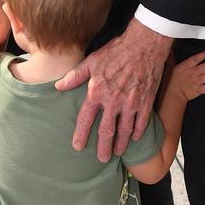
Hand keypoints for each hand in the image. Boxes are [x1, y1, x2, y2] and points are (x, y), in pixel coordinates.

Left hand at [56, 19, 171, 161]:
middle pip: (107, 130)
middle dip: (103, 147)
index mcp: (97, 92)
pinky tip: (134, 138)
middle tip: (102, 159)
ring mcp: (131, 103)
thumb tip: (58, 86)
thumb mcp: (91, 61)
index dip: (81, 134)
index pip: (86, 119)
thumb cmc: (116, 51)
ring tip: (117, 152)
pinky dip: (137, 133)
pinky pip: (141, 123)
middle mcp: (113, 101)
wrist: (144, 45)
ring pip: (125, 130)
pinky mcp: (145, 102)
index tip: (78, 146)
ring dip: (120, 144)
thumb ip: (75, 76)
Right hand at [168, 50, 204, 101]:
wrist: (172, 93)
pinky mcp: (198, 90)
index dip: (203, 55)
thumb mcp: (171, 67)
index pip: (196, 59)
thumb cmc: (172, 80)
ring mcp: (196, 82)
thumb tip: (170, 51)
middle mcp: (193, 73)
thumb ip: (172, 58)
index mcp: (186, 67)